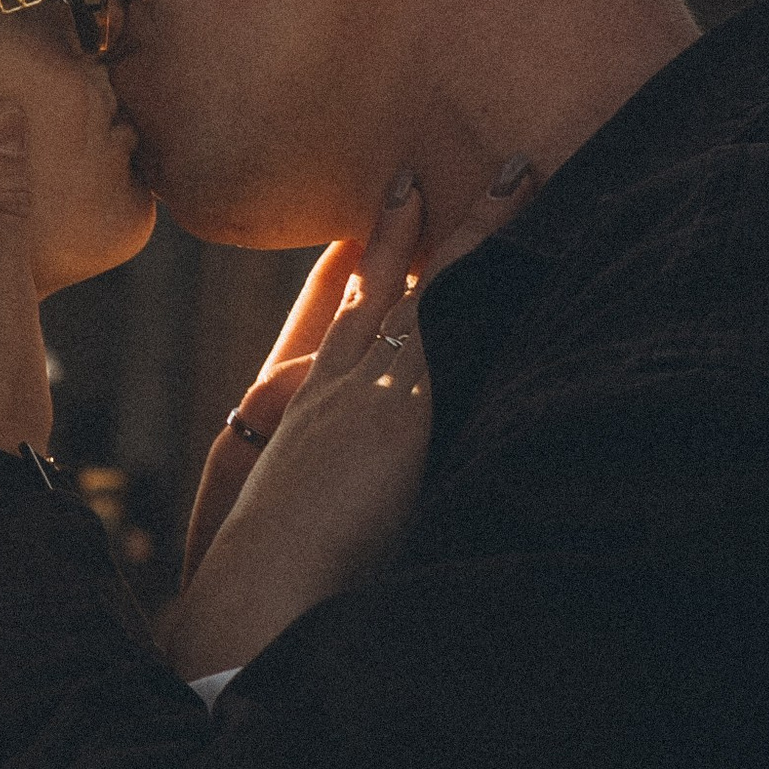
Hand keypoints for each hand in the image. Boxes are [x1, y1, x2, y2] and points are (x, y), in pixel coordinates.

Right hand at [165, 156, 535, 681]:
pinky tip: (515, 218)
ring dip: (465, 227)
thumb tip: (353, 534)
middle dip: (390, 234)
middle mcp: (327, 387)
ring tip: (506, 175)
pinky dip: (481, 255)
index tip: (353, 241)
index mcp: (297, 420)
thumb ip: (327, 518)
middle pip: (366, 292)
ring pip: (419, 281)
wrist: (253, 594)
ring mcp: (364, 383)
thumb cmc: (268, 594)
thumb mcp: (295, 540)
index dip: (339, 281)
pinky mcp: (404, 391)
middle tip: (411, 177)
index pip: (325, 332)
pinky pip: (450, 301)